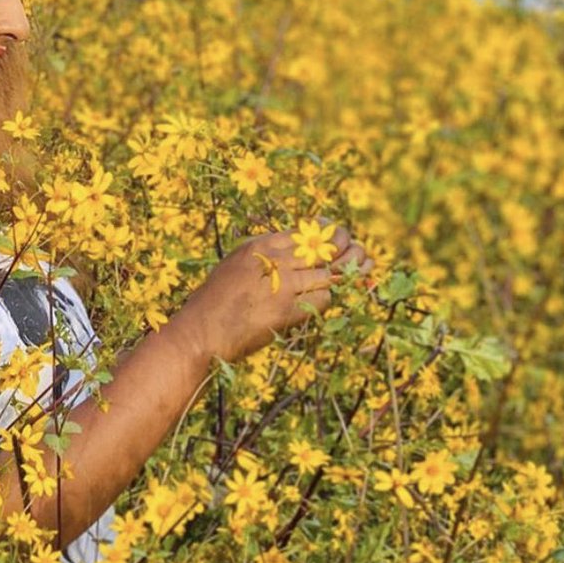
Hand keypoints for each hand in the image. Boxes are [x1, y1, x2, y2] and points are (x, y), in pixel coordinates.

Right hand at [179, 224, 370, 363]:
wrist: (202, 330)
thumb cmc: (214, 301)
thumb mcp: (236, 265)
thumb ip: (263, 257)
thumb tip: (293, 253)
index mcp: (260, 245)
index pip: (305, 231)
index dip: (327, 231)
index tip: (338, 233)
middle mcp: (274, 260)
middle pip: (322, 248)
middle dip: (347, 248)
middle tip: (361, 252)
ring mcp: (282, 284)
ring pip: (327, 273)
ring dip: (344, 275)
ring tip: (357, 273)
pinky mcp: (288, 310)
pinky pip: (322, 298)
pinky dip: (328, 298)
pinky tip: (326, 299)